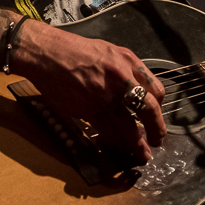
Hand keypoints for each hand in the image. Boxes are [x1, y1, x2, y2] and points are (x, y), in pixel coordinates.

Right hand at [10, 20, 165, 164]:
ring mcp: (104, 94)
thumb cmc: (74, 50)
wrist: (46, 52)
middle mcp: (120, 77)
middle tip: (157, 140)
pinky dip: (115, 141)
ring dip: (137, 143)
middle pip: (148, 109)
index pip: (156, 89)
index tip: (156, 116)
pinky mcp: (87, 107)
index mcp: (128, 61)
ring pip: (128, 125)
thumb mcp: (108, 51)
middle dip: (156, 129)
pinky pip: (107, 129)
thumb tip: (136, 91)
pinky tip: (119, 146)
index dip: (159, 108)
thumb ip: (125, 70)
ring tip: (142, 153)